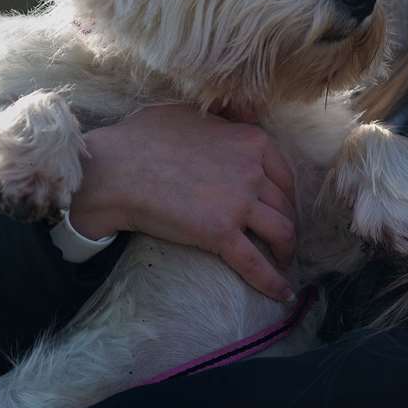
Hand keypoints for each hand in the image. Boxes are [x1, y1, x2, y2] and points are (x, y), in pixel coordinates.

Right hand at [70, 105, 297, 301]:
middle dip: (289, 223)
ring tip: (283, 262)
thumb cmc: (144, 137)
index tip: (284, 208)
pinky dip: (273, 281)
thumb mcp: (193, 112)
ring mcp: (239, 203)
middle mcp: (253, 170)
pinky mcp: (221, 234)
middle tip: (283, 239)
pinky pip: (255, 263)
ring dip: (287, 250)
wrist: (118, 169)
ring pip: (282, 231)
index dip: (288, 196)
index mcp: (251, 140)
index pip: (284, 174)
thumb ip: (222, 118)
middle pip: (285, 204)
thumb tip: (233, 117)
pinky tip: (282, 294)